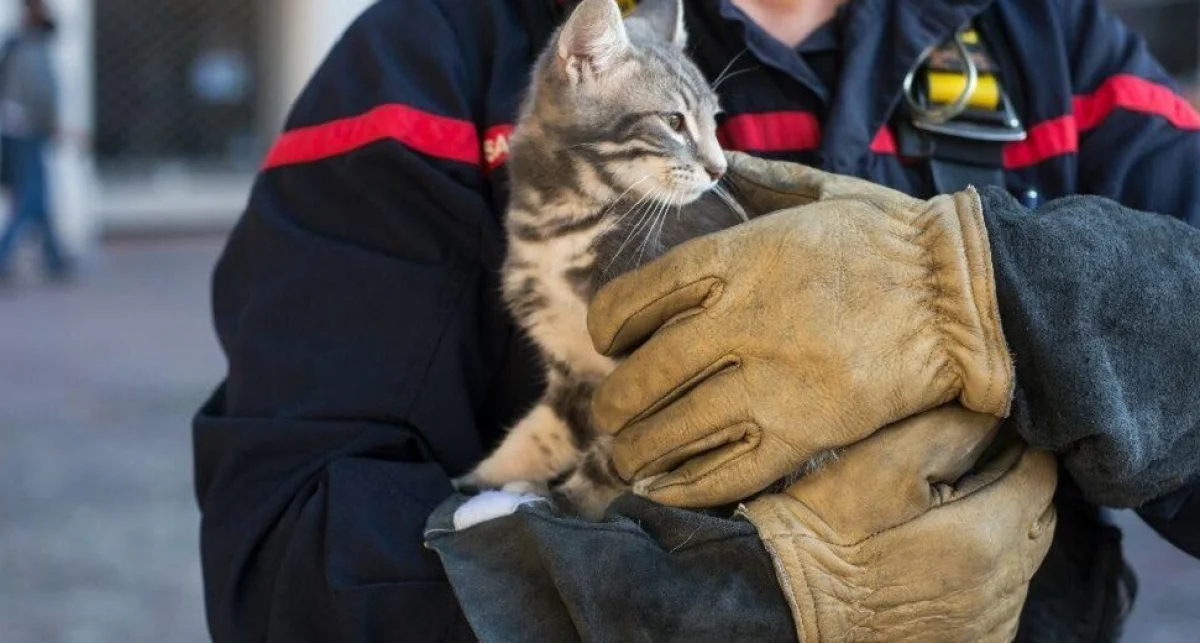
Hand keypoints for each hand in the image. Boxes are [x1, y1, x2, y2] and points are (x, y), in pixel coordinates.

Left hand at [587, 152, 1014, 505]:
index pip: (634, 298)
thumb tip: (723, 164)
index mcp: (738, 258)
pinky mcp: (804, 432)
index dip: (607, 327)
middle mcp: (742, 321)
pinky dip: (682, 485)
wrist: (967, 299)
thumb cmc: (894, 240)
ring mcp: (770, 381)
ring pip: (673, 428)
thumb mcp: (823, 191)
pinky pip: (724, 469)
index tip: (609, 342)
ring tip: (626, 457)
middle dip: (614, 402)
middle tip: (610, 414)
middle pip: (643, 373)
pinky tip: (661, 488)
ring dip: (636, 449)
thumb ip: (763, 182)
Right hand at [742, 405, 1057, 641]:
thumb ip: (952, 430)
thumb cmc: (830, 526)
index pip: (1041, 473)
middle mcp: (1001, 588)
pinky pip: (1004, 596)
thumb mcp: (883, 460)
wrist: (791, 596)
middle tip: (962, 470)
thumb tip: (997, 413)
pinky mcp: (976, 641)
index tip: (985, 433)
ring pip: (1024, 557)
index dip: (1016, 444)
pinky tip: (942, 555)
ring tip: (945, 514)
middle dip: (1013, 485)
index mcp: (986, 535)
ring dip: (1001, 528)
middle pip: (1040, 516)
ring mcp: (990, 622)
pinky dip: (987, 570)